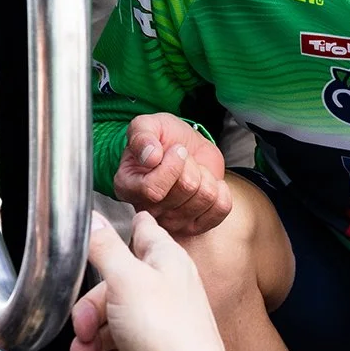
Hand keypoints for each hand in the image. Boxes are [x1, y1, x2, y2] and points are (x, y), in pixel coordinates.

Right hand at [70, 212, 229, 350]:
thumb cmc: (165, 330)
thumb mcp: (126, 279)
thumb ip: (106, 248)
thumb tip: (93, 218)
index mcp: (165, 259)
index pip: (142, 230)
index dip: (118, 230)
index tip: (98, 235)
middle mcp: (165, 285)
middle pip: (115, 282)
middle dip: (91, 306)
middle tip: (83, 324)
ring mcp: (160, 318)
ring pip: (113, 316)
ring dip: (91, 334)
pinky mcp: (152, 347)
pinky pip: (118, 343)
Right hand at [113, 113, 231, 236]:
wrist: (185, 148)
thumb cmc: (163, 139)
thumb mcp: (148, 125)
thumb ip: (142, 135)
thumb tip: (150, 157)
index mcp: (128, 187)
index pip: (154, 189)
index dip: (173, 165)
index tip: (176, 149)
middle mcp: (147, 210)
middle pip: (186, 188)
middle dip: (192, 164)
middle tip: (184, 160)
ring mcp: (172, 222)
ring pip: (206, 197)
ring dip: (206, 175)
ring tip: (193, 171)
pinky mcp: (196, 226)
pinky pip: (221, 209)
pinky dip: (222, 190)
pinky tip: (208, 183)